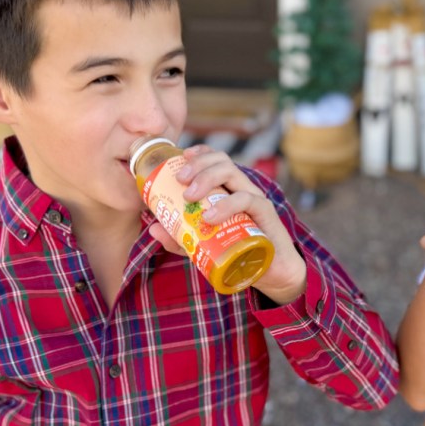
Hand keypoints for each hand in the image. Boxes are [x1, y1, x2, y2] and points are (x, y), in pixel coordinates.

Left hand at [150, 145, 306, 303]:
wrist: (271, 272)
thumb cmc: (238, 253)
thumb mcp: (202, 246)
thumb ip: (180, 238)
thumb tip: (153, 229)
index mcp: (229, 189)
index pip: (216, 159)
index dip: (200, 153)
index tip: (182, 156)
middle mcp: (242, 188)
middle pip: (222, 161)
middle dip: (198, 165)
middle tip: (179, 180)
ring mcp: (255, 198)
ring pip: (232, 173)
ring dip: (207, 179)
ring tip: (189, 196)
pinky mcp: (265, 214)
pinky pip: (247, 200)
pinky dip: (226, 205)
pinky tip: (210, 216)